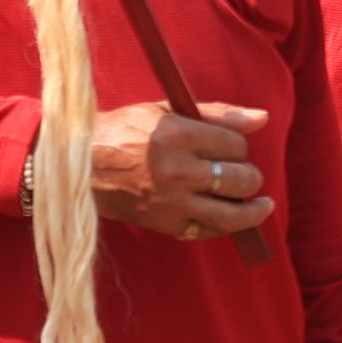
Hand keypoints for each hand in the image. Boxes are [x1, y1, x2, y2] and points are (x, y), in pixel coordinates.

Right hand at [86, 99, 274, 241]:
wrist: (79, 164)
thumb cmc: (126, 131)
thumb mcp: (166, 111)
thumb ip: (217, 114)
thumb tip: (262, 118)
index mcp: (176, 135)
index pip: (234, 145)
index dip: (238, 145)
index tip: (230, 145)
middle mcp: (175, 170)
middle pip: (239, 178)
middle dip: (249, 175)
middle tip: (244, 173)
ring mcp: (169, 201)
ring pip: (230, 215)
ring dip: (253, 211)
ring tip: (262, 204)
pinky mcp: (162, 223)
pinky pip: (205, 232)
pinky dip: (222, 226)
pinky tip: (230, 217)